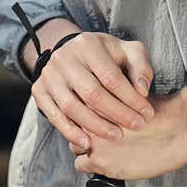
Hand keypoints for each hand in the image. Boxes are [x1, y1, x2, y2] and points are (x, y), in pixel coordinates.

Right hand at [23, 21, 154, 153]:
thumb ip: (140, 67)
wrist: (73, 52)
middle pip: (92, 93)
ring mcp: (49, 74)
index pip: (111, 77)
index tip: (147, 113)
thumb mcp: (127, 51)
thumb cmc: (106, 55)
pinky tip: (87, 143)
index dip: (131, 99)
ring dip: (96, 126)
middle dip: (117, 114)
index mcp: (87, 44)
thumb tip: (142, 90)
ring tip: (116, 136)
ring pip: (71, 106)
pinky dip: (70, 132)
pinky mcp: (39, 89)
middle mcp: (64, 57)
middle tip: (136, 126)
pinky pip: (53, 115)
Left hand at [69, 64, 186, 179]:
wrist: (175, 129)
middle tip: (99, 130)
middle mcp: (90, 116)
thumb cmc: (153, 110)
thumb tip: (89, 102)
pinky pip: (81, 164)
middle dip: (83, 127)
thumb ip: (104, 97)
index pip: (75, 103)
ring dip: (85, 145)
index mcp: (96, 95)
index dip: (84, 110)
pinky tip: (106, 157)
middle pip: (72, 122)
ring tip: (102, 145)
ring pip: (74, 144)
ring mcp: (93, 140)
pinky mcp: (100, 162)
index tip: (93, 114)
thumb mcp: (126, 93)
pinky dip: (90, 162)